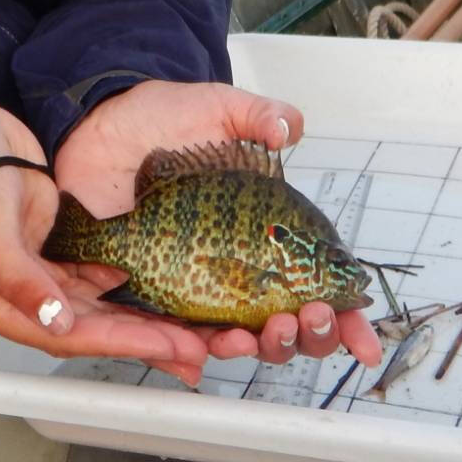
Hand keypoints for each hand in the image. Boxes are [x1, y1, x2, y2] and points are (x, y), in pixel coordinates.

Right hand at [0, 86, 209, 384]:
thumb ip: (18, 277)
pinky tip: (162, 292)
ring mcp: (40, 273)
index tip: (166, 345)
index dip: (118, 343)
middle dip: (142, 340)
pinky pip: (97, 278)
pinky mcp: (56, 248)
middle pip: (88, 330)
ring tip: (189, 333)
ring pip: (98, 308)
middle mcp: (19, 297)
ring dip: (140, 321)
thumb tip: (54, 322)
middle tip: (195, 351)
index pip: (65, 335)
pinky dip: (128, 287)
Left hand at [51, 80, 384, 371]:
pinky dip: (193, 353)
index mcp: (267, 229)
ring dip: (259, 348)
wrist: (97, 125)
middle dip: (309, 334)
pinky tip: (201, 354)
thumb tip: (290, 128)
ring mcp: (198, 282)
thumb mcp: (217, 107)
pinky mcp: (153, 291)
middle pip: (289, 322)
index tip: (363, 341)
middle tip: (307, 316)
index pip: (318, 282)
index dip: (346, 317)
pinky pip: (178, 334)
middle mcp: (239, 263)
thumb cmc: (160, 117)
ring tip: (259, 333)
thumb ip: (258, 116)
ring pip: (242, 337)